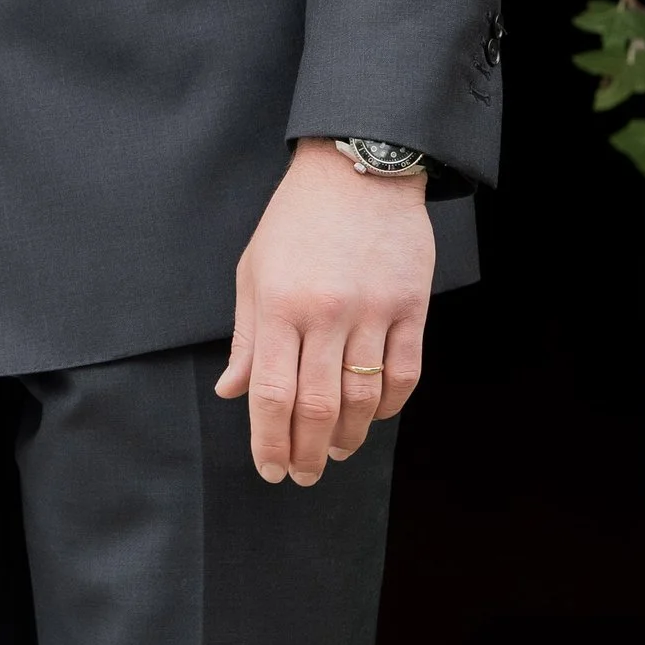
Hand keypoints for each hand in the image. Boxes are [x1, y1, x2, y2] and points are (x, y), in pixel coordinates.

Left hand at [215, 138, 434, 486]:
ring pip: (364, 398)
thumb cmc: (296, 222)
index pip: (273, 394)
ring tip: (334, 452)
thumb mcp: (254, 272)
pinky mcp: (411, 306)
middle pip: (317, 406)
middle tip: (301, 476)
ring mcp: (373, 311)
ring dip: (349, 437)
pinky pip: (404, 372)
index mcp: (279, 305)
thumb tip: (233, 392)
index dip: (269, 442)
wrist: (357, 169)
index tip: (270, 470)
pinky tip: (374, 416)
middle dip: (306, 452)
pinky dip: (390, 405)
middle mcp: (326, 313)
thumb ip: (247, 338)